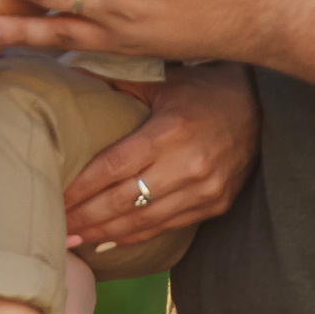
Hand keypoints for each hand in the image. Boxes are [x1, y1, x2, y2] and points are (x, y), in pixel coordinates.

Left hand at [64, 63, 258, 248]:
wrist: (260, 108)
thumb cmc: (204, 90)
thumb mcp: (163, 80)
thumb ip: (118, 82)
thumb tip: (74, 75)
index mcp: (168, 132)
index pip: (112, 167)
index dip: (80, 187)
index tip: (54, 196)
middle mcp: (187, 166)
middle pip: (123, 202)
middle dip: (85, 216)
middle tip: (55, 225)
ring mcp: (203, 191)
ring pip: (143, 222)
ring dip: (104, 232)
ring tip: (73, 238)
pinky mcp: (214, 205)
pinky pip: (166, 227)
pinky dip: (134, 235)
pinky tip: (109, 238)